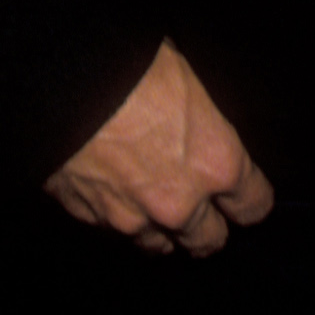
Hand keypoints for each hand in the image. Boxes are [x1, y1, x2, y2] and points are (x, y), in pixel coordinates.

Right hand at [44, 38, 275, 256]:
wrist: (60, 84)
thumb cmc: (129, 68)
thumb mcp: (185, 80)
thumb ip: (199, 118)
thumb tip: (195, 117)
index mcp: (216, 162)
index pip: (254, 205)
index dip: (249, 199)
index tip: (243, 195)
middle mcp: (180, 203)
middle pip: (210, 241)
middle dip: (208, 227)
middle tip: (201, 211)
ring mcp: (133, 219)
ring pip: (159, 246)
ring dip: (162, 230)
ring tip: (153, 206)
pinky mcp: (91, 220)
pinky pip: (114, 233)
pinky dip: (118, 218)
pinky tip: (112, 192)